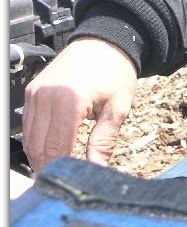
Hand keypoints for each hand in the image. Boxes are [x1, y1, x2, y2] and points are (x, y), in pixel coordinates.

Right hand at [22, 38, 137, 171]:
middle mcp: (46, 97)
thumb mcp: (118, 107)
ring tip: (55, 171)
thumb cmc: (115, 73)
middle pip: (38, 146)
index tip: (70, 182)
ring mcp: (35, 93)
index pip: (57, 147)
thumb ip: (105, 140)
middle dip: (48, 167)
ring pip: (29, 138)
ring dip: (39, 156)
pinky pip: (27, 125)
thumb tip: (97, 168)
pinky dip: (36, 141)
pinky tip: (49, 151)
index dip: (61, 169)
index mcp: (70, 101)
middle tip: (61, 182)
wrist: (105, 43)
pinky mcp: (31, 91)